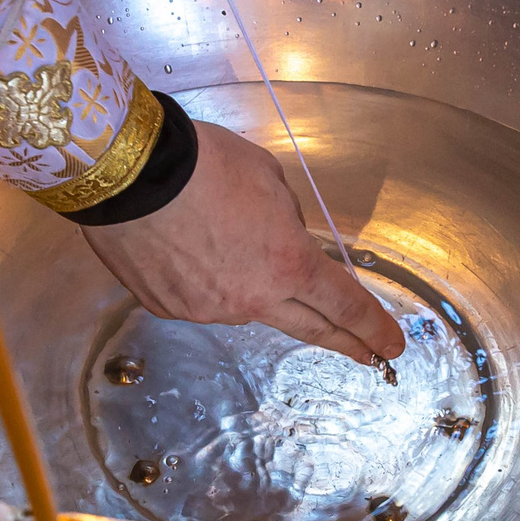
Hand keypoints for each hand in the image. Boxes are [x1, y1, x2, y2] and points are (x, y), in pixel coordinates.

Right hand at [83, 122, 405, 364]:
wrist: (128, 172)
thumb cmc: (202, 163)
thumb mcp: (267, 177)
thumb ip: (287, 217)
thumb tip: (284, 234)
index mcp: (289, 263)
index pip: (344, 304)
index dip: (372, 326)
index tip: (391, 344)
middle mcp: (253, 298)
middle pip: (311, 329)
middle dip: (347, 343)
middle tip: (371, 357)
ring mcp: (208, 309)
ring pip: (246, 305)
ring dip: (250, 285)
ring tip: (224, 241)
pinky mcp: (169, 309)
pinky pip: (199, 299)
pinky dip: (203, 280)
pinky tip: (186, 249)